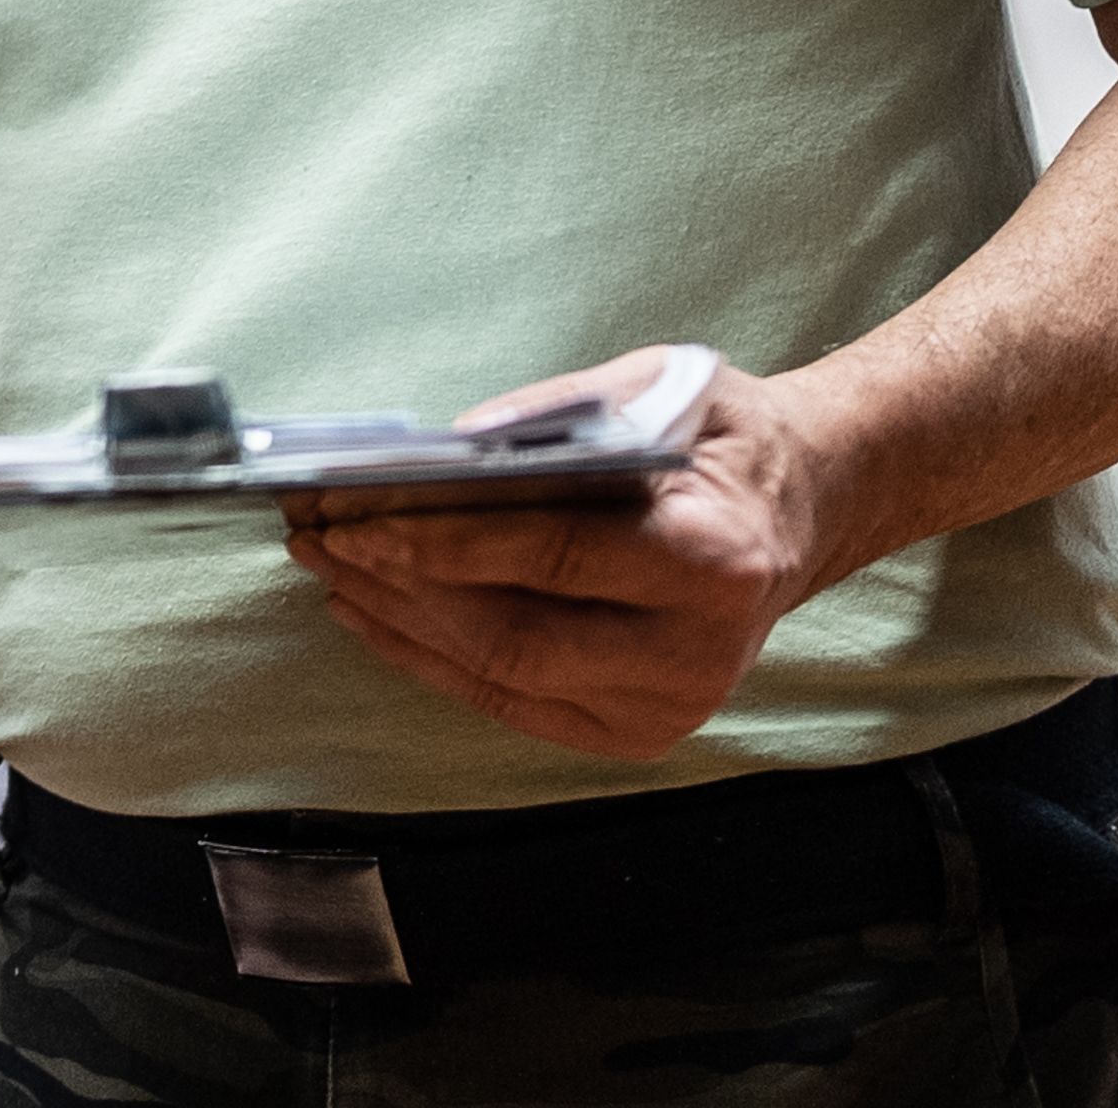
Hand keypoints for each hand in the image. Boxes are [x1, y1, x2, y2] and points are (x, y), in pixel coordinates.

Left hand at [279, 349, 842, 762]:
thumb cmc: (724, 438)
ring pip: (504, 674)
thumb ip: (558, 415)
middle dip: (400, 585)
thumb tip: (448, 448)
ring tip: (325, 565)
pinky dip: (432, 657)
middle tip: (316, 535)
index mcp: (714, 560)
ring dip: (399, 621)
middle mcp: (697, 653)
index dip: (442, 540)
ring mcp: (668, 706)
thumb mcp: (660, 385)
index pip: (550, 557)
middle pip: (515, 633)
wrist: (802, 512)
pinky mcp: (637, 732)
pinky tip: (373, 613)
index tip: (352, 514)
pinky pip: (512, 699)